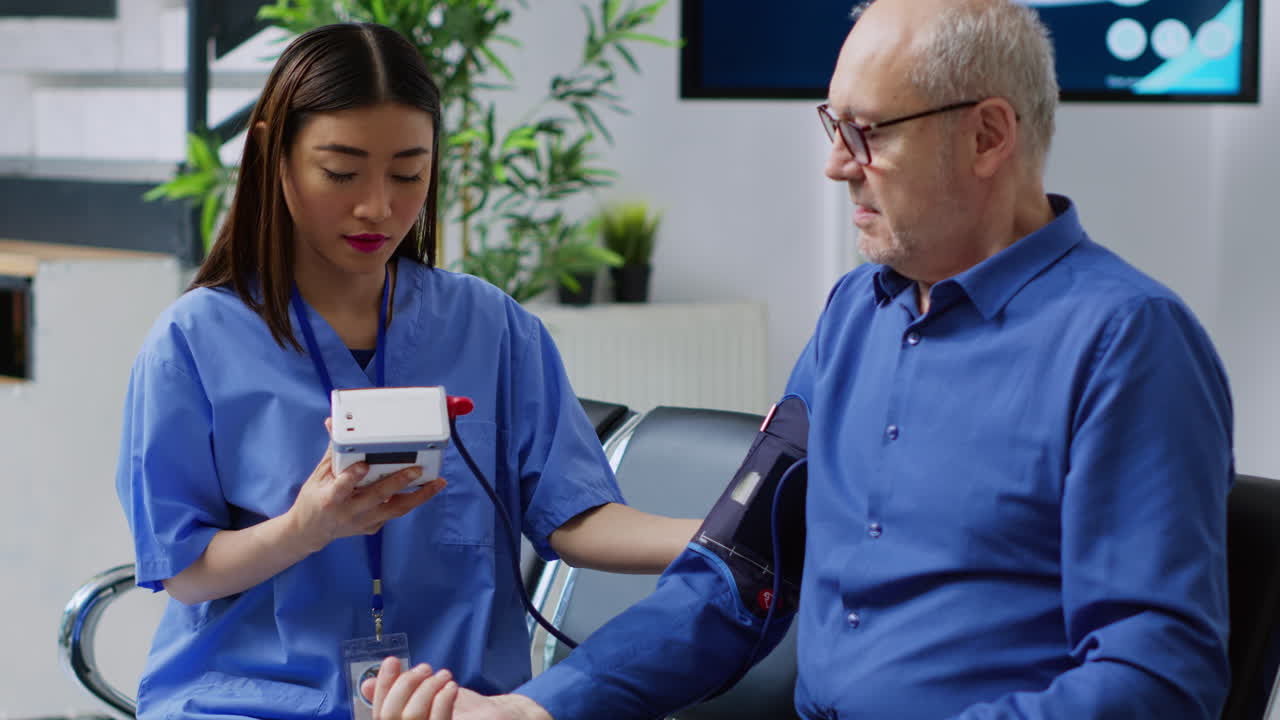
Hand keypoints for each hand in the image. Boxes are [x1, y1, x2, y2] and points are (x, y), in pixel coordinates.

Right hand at [286, 419, 446, 553]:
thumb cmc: (315, 498)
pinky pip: (393, 512)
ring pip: (395, 510)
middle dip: (398, 482)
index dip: (353, 477)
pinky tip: (425, 489)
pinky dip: (409, 500)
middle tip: (417, 469)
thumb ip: (333, 451)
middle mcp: (349, 512)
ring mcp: (363, 522)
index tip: (364, 465)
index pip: (342, 488)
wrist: (311, 531)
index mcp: (331, 498)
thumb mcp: (319, 474)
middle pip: (377, 497)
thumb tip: (332, 423)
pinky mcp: (372, 527)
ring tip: (437, 483)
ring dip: (419, 496)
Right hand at [364, 658, 552, 719]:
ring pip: (411, 717)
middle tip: (424, 668)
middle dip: (405, 685)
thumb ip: (399, 694)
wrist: (496, 719)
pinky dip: (442, 700)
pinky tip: (451, 687)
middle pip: (391, 715)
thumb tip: (366, 683)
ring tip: (444, 676)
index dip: (382, 686)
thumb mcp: (426, 699)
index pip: (379, 712)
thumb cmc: (458, 712)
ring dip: (427, 689)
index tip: (391, 661)